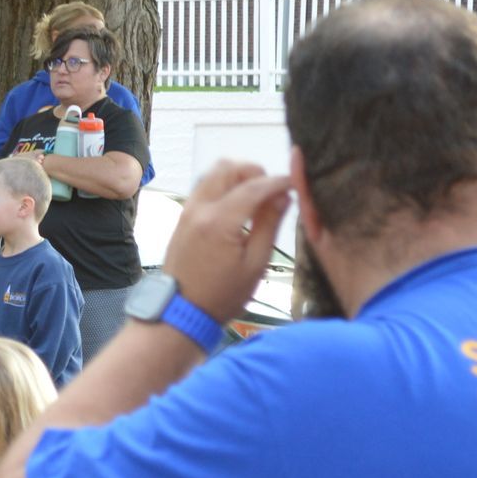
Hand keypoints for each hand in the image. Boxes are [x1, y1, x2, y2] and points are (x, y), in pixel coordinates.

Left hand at [161, 160, 292, 324]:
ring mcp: (187, 210)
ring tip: (257, 199)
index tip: (295, 183)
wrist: (180, 310)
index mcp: (219, 221)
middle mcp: (199, 208)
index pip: (253, 186)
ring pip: (212, 174)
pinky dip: (223, 187)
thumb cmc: (223, 293)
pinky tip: (239, 208)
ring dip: (237, 177)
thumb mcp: (255, 264)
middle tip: (272, 191)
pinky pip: (204, 188)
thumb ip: (268, 225)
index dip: (277, 181)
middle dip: (254, 172)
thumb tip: (283, 196)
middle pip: (227, 167)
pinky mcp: (183, 216)